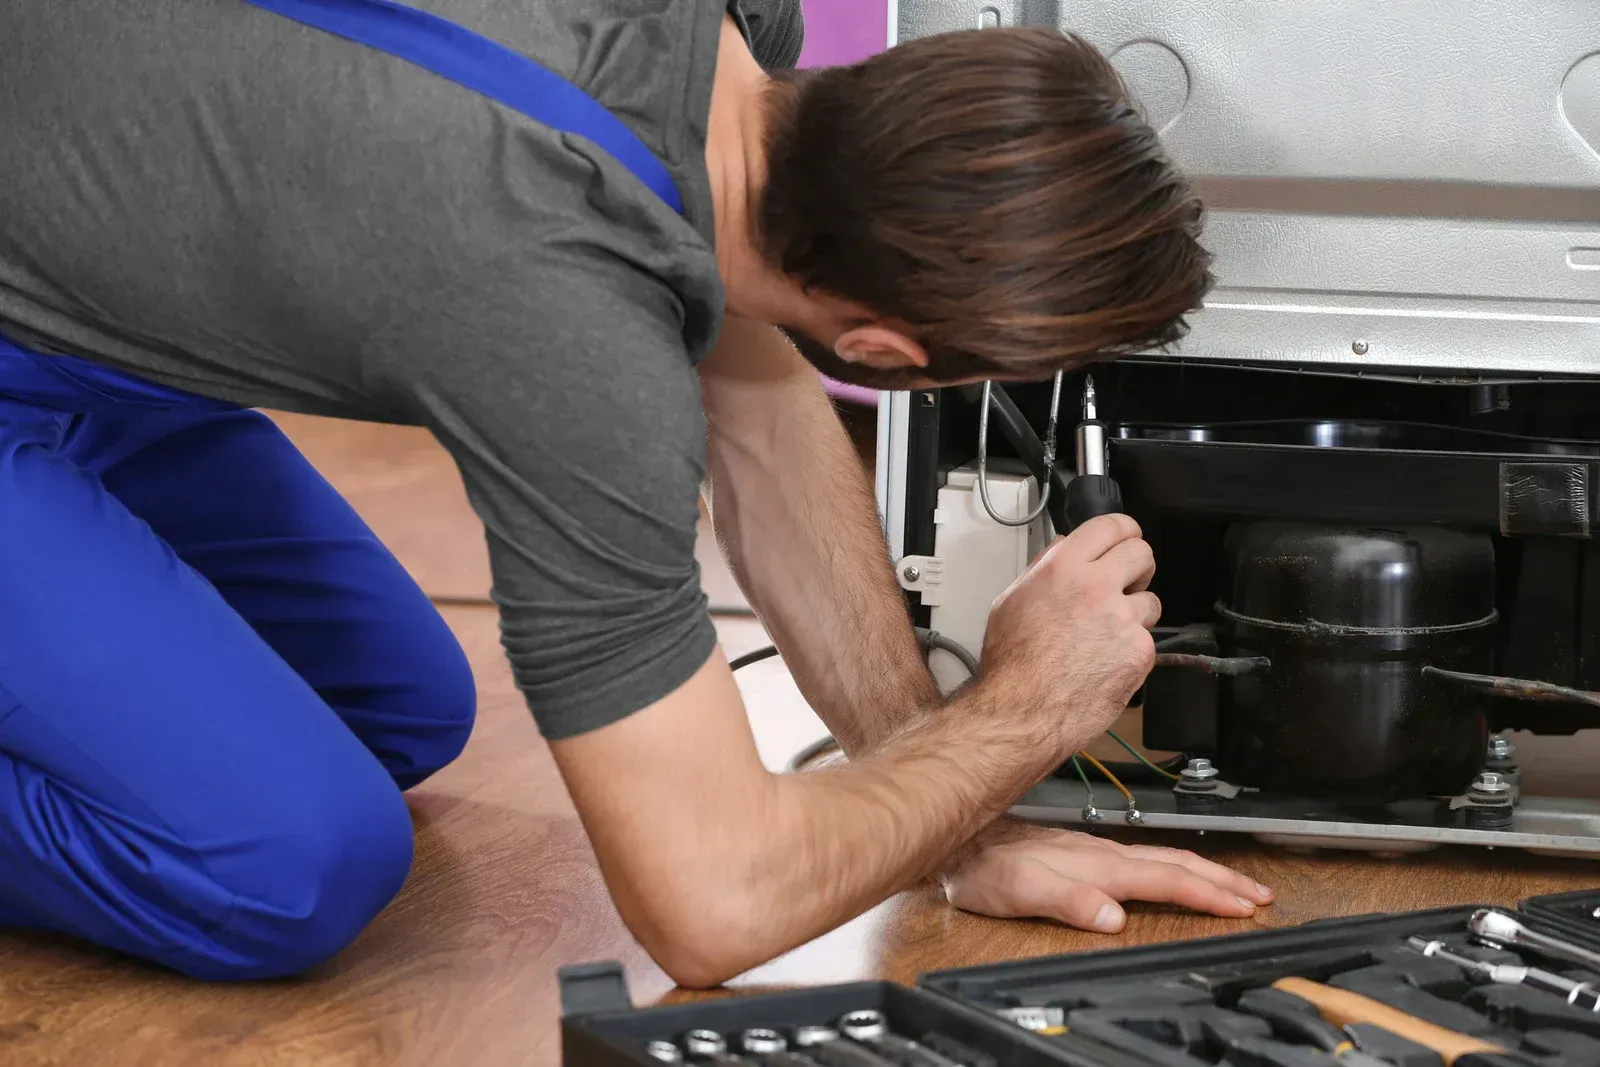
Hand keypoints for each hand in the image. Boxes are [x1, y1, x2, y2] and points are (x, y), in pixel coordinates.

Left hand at [942, 822, 1272, 932]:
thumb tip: (1112, 917)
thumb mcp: (1018, 891)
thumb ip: (1066, 901)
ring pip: (1162, 858)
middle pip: (1175, 865)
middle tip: (1260, 896)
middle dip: (1221, 880)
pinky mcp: (1084, 853)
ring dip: (1204, 872)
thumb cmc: (983, 867)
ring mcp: (1095, 851)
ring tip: (1235, 885)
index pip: (1165, 880)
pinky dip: (1174, 867)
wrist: (959, 840)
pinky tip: (1175, 872)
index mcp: (1097, 866)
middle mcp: (1101, 854)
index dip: (1207, 894)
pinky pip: (1144, 858)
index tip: (1243, 906)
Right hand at [980, 514, 1158, 754]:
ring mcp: (1123, 619)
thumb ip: (1045, 569)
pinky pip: (1146, 642)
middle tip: (1126, 584)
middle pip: (1142, 554)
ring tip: (1107, 636)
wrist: (1022, 711)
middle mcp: (1097, 586)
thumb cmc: (1011, 663)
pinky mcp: (1140, 651)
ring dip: (1135, 614)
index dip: (1125, 530)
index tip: (1126, 539)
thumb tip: (1065, 548)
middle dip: (1138, 567)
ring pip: (1150, 601)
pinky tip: (1106, 664)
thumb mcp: (1012, 600)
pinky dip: (1131, 652)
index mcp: (1063, 567)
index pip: (1112, 526)